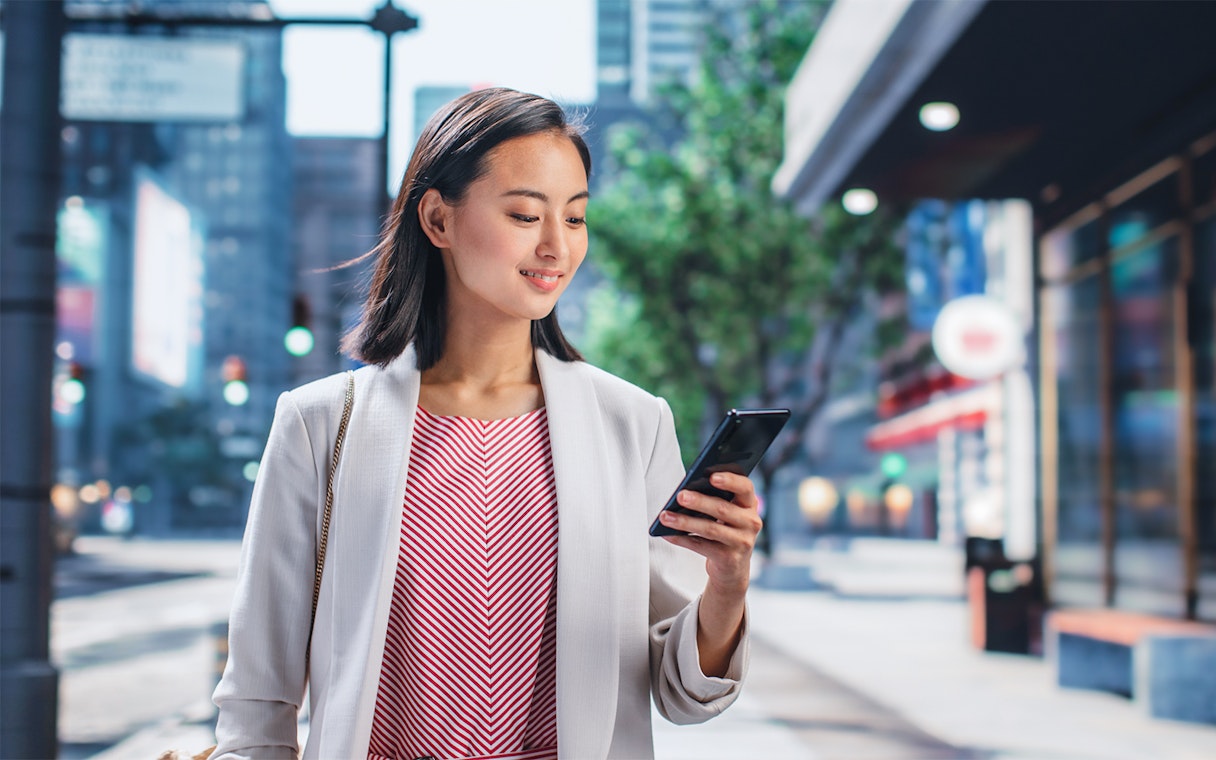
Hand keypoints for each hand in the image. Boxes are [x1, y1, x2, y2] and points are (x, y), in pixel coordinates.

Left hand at [657, 471, 760, 593]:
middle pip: (722, 509)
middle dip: (699, 502)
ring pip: (710, 529)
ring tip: (666, 516)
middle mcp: (750, 522)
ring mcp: (742, 542)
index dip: (730, 481)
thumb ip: (717, 499)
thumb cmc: (726, 529)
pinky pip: (701, 546)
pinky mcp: (729, 558)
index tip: (712, 477)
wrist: (733, 566)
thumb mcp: (729, 513)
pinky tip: (668, 533)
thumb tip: (685, 492)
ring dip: (685, 522)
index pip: (745, 487)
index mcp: (750, 504)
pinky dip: (682, 539)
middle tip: (680, 496)